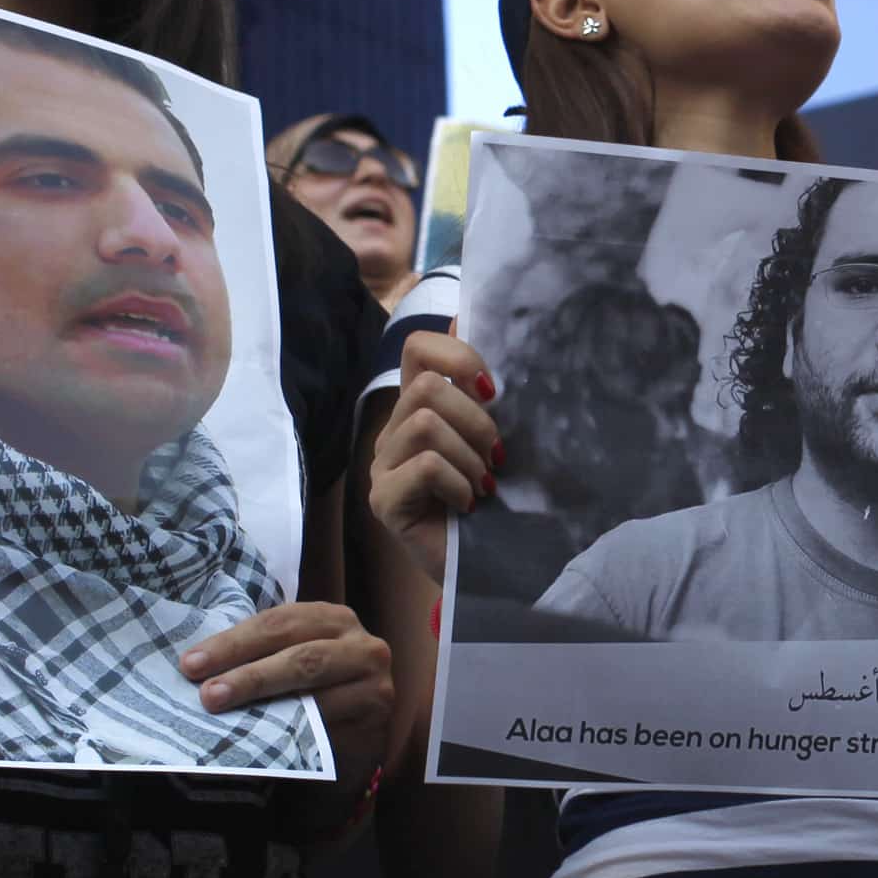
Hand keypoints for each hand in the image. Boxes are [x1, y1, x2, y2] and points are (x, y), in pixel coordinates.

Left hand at [178, 602, 394, 780]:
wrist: (352, 746)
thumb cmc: (311, 699)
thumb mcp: (289, 665)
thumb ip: (259, 659)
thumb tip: (196, 668)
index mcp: (330, 619)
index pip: (277, 622)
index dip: (232, 642)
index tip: (190, 663)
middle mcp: (360, 642)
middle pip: (298, 651)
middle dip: (247, 670)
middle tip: (206, 692)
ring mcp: (375, 678)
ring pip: (313, 683)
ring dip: (263, 694)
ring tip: (223, 705)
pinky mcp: (377, 714)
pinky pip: (329, 720)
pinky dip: (291, 727)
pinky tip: (261, 733)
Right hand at [369, 329, 498, 582]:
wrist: (489, 567)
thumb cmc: (496, 502)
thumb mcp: (496, 436)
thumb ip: (481, 388)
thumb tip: (465, 310)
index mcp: (419, 407)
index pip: (418, 347)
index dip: (458, 355)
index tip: (492, 390)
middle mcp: (393, 432)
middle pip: (427, 388)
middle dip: (477, 421)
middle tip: (496, 459)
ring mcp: (382, 467)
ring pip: (425, 423)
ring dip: (470, 456)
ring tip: (482, 487)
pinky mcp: (383, 501)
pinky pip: (424, 466)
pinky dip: (459, 484)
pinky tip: (468, 507)